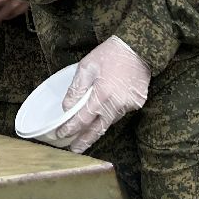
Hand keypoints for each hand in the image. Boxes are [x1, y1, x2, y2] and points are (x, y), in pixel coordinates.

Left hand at [54, 37, 150, 153]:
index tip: (61, 135)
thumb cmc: (109, 54)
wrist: (138, 47)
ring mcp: (128, 105)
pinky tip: (102, 115)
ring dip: (97, 129)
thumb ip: (76, 89)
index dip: (70, 129)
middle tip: (74, 150)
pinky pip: (119, 113)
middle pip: (97, 129)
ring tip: (85, 138)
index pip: (82, 119)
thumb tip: (67, 107)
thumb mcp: (86, 66)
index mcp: (102, 94)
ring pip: (109, 122)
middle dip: (84, 141)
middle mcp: (116, 104)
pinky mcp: (136, 103)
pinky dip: (109, 115)